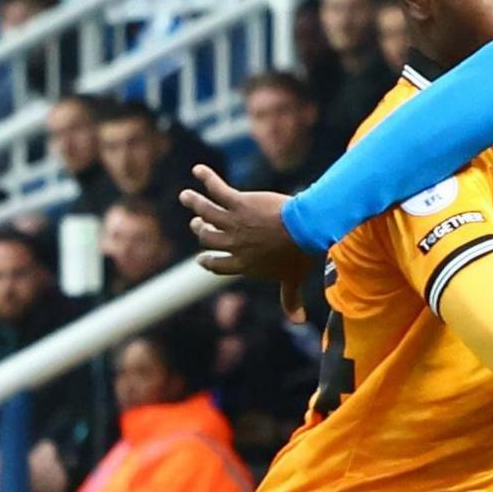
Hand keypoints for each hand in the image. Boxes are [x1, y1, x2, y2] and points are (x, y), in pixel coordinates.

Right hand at [182, 165, 317, 319]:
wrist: (306, 230)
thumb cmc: (300, 255)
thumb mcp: (293, 279)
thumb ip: (291, 299)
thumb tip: (299, 322)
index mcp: (244, 264)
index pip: (218, 265)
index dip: (208, 260)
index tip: (201, 258)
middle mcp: (234, 244)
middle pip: (208, 237)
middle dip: (200, 230)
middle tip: (197, 223)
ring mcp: (234, 223)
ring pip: (206, 212)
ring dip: (194, 203)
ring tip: (186, 196)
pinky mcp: (239, 203)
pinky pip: (217, 190)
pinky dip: (207, 178)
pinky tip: (199, 169)